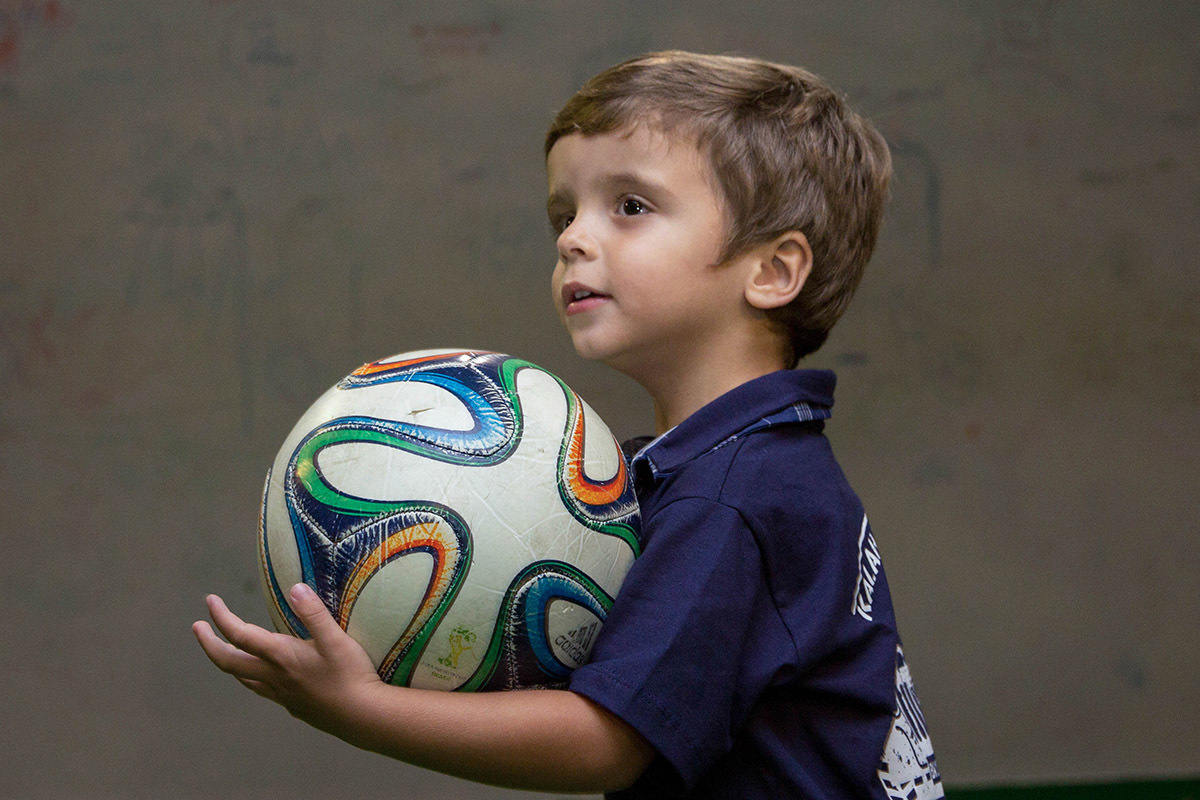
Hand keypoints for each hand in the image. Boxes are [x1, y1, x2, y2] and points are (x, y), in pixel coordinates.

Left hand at [193, 584, 383, 739]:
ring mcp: (281, 694)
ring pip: (242, 678)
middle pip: (228, 662)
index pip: (239, 634)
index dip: (221, 616)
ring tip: (224, 649)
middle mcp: (273, 677)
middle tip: (197, 627)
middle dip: (208, 643)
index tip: (209, 600)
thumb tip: (294, 587)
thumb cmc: (351, 675)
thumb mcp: (336, 639)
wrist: (362, 716)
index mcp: (280, 656)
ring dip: (227, 661)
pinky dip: (250, 677)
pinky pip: (261, 689)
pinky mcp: (292, 705)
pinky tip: (262, 676)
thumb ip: (313, 613)